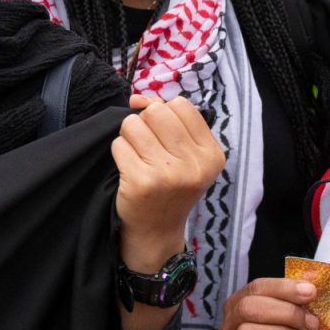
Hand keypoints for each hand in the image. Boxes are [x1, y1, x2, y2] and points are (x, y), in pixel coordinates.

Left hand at [111, 94, 224, 271]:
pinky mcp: (142, 182)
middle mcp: (194, 164)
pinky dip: (119, 153)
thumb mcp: (185, 156)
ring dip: (129, 138)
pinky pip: (119, 144)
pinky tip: (129, 170)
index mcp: (211, 154)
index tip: (161, 132)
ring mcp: (168, 174)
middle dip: (144, 123)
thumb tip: (137, 99)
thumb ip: (169, 121)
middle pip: (156, 112)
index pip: (181, 106)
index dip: (164, 112)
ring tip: (139, 158)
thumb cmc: (170, 186)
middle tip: (147, 146)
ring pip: (133, 125)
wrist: (156, 231)